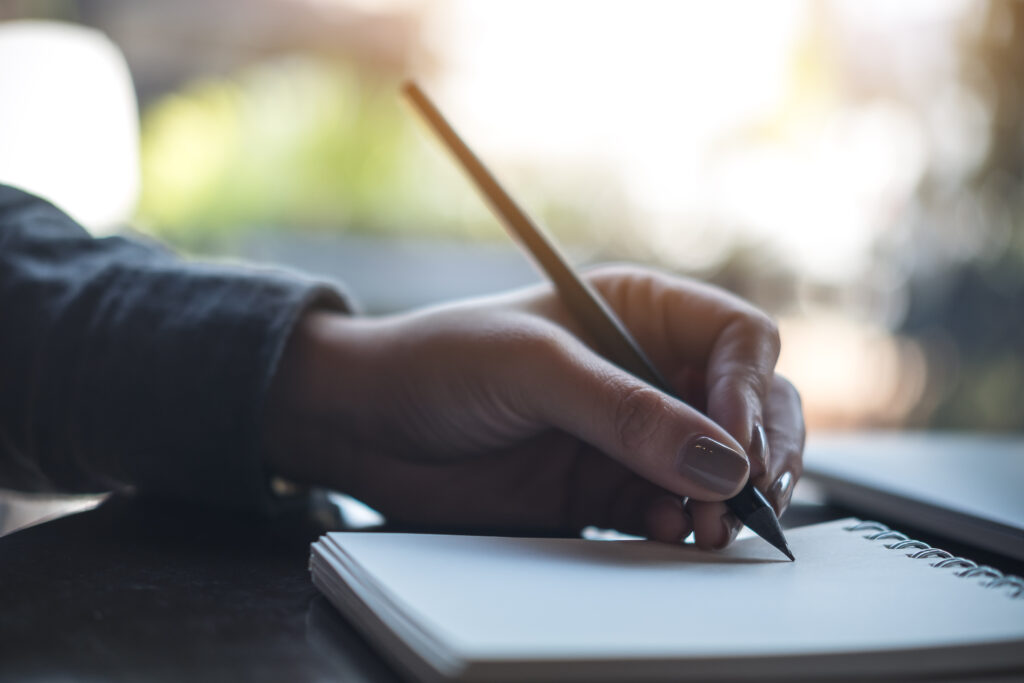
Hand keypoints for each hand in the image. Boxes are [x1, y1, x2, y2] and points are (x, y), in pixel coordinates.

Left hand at [262, 266, 803, 548]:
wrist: (367, 427)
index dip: (749, 386)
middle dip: (758, 450)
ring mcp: (629, 433)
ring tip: (709, 527)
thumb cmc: (437, 362)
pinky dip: (682, 524)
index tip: (733, 438)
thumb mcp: (532, 366)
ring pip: (718, 466)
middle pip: (747, 405)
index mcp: (637, 311)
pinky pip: (670, 508)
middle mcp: (644, 370)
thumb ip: (624, 411)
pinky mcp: (605, 486)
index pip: (737, 339)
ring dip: (727, 498)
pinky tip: (669, 532)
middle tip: (747, 493)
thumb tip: (720, 458)